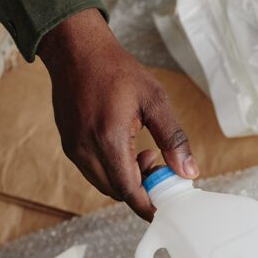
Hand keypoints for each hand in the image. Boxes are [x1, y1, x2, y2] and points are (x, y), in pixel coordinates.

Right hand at [38, 9, 198, 220]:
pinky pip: (93, 171)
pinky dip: (111, 170)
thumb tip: (189, 172)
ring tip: (143, 152)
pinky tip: (124, 147)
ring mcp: (74, 148)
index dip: (147, 205)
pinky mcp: (69, 144)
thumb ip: (174, 140)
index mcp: (109, 139)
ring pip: (104, 184)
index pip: (129, 190)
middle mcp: (86, 148)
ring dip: (126, 179)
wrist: (77, 50)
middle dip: (141, 188)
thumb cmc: (117, 70)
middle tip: (158, 165)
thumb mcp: (155, 100)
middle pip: (117, 191)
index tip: (164, 208)